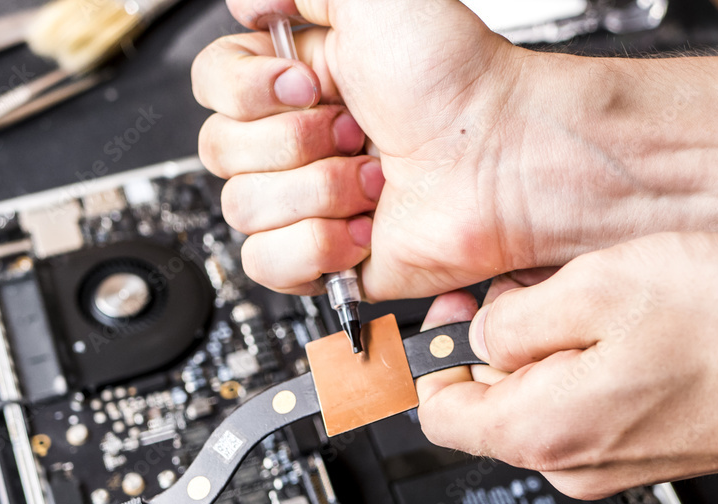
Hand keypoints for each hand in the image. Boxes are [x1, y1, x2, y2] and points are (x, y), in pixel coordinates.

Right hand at [191, 0, 630, 298]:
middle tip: (356, 132)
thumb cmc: (457, 80)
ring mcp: (312, 201)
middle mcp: (300, 141)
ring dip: (316, 193)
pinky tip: (362, 228)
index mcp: (297, 82)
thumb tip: (244, 4)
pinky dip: (315, 247)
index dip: (247, 91)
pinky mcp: (327, 257)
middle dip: (295, 142)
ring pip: (242, 208)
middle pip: (221, 151)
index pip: (213, 88)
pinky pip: (267, 264)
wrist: (504, 159)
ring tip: (372, 181)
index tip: (306, 82)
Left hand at [416, 233, 717, 498]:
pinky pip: (584, 402)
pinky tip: (625, 324)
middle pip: (488, 401)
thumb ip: (514, 320)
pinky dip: (586, 361)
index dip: (431, 356)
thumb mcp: (599, 290)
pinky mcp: (642, 448)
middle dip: (496, 341)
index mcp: (541, 430)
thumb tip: (478, 334)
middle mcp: (569, 461)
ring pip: (538, 397)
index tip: (449, 315)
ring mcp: (608, 461)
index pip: (437, 412)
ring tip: (594, 300)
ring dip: (547, 345)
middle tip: (532, 288)